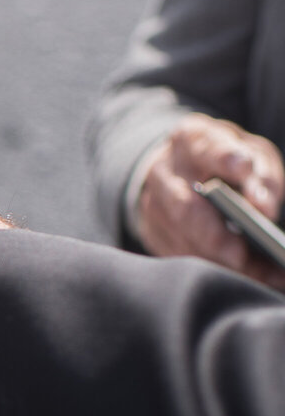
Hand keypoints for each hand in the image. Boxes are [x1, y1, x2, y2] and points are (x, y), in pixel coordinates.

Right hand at [138, 113, 284, 287]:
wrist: (180, 169)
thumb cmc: (225, 162)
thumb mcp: (250, 155)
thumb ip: (260, 175)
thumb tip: (262, 209)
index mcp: (191, 139)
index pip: (208, 150)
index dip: (227, 163)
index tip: (248, 177)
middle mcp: (165, 172)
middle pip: (185, 208)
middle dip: (215, 236)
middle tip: (242, 256)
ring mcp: (153, 205)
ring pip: (182, 240)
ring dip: (220, 261)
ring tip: (263, 275)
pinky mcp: (152, 232)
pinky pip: (180, 257)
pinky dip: (214, 269)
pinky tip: (250, 276)